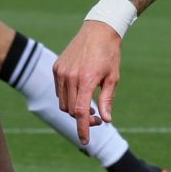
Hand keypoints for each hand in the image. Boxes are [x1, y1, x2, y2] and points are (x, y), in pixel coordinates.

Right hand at [54, 22, 121, 144]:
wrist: (99, 30)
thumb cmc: (110, 54)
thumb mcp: (113, 78)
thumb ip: (107, 100)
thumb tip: (106, 120)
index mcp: (86, 80)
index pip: (80, 112)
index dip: (82, 129)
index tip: (85, 141)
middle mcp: (70, 77)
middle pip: (71, 110)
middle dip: (82, 119)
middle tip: (97, 119)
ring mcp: (61, 72)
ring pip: (63, 102)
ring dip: (74, 109)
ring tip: (89, 106)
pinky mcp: (57, 67)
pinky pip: (59, 90)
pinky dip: (68, 97)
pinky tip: (80, 93)